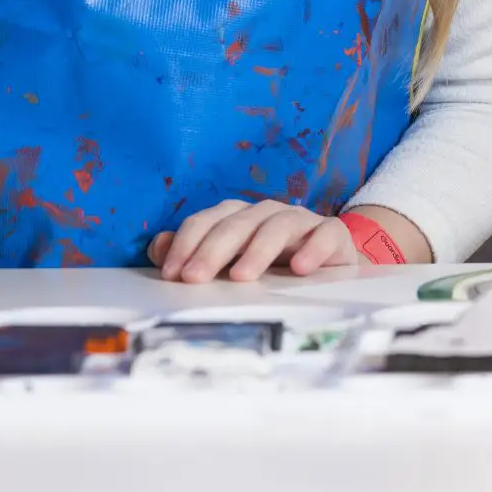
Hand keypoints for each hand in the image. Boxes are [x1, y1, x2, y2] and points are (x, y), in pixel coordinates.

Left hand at [148, 200, 362, 282]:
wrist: (332, 268)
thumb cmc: (274, 266)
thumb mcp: (231, 262)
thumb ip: (194, 254)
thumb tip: (158, 247)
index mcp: (238, 217)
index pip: (206, 221)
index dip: (186, 244)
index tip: (172, 274)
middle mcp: (267, 213)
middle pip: (237, 223)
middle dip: (212, 250)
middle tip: (194, 278)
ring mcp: (302, 221)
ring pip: (277, 225)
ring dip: (257, 250)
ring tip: (241, 277)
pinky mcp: (333, 234)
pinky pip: (325, 234)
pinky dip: (313, 248)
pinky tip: (300, 268)